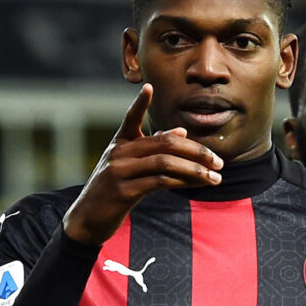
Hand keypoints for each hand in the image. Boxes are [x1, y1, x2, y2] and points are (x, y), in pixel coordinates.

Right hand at [63, 83, 223, 244]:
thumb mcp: (129, 167)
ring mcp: (119, 171)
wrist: (87, 220)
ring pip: (165, 162)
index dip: (139, 103)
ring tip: (215, 177)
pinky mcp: (123, 191)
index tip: (149, 86)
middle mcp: (118, 153)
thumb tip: (181, 132)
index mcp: (119, 143)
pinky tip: (197, 185)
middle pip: (164, 143)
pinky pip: (159, 181)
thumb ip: (153, 149)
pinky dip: (183, 182)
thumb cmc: (112, 191)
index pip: (130, 118)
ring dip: (195, 170)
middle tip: (218, 161)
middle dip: (196, 151)